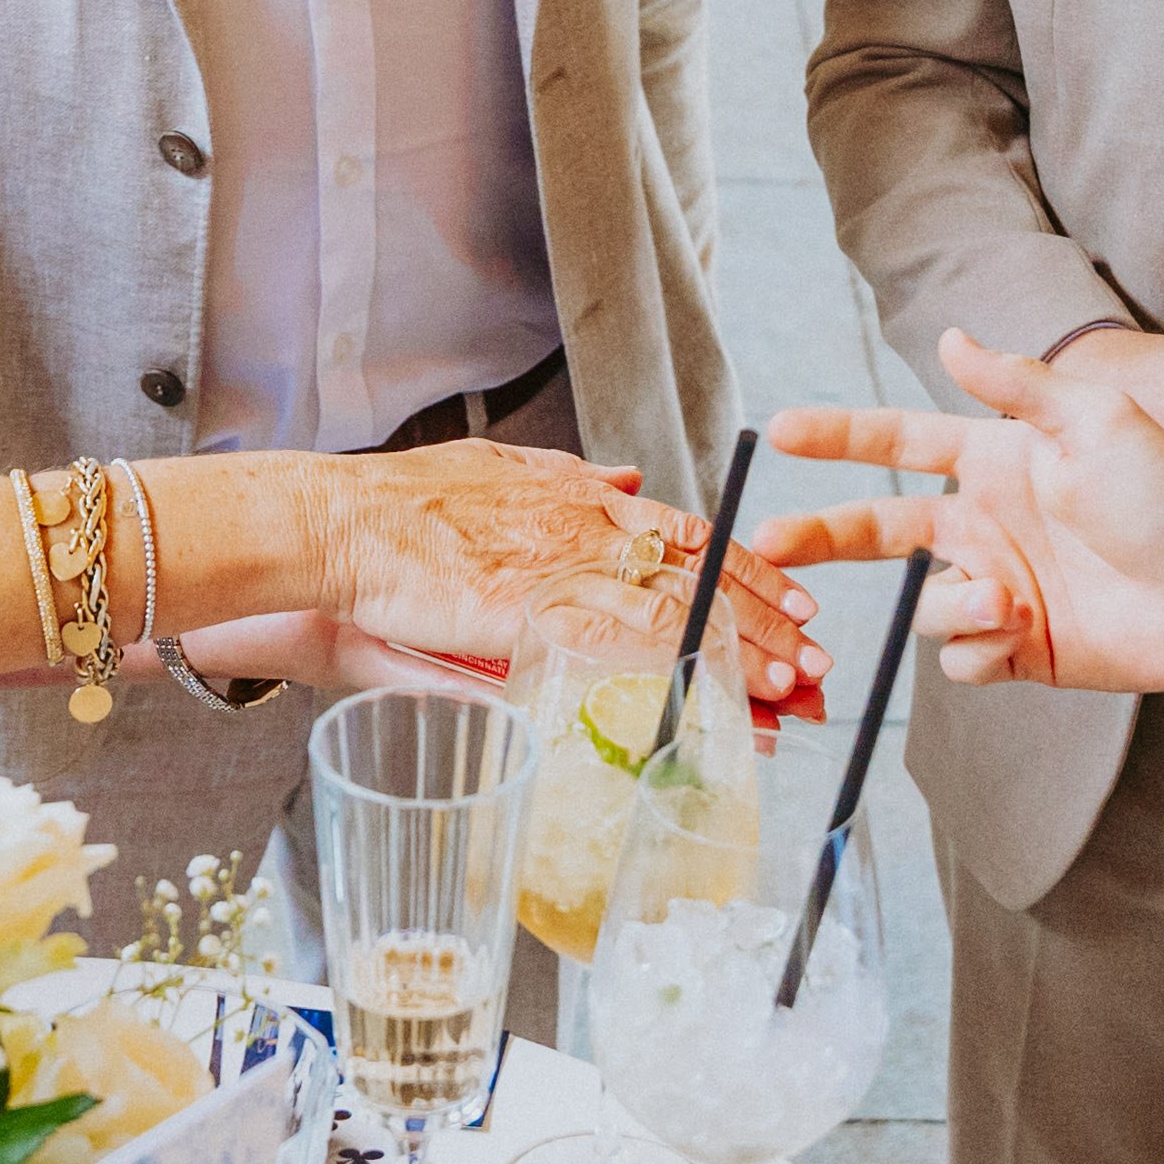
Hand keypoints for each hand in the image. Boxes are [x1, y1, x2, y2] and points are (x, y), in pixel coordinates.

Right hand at [319, 444, 826, 710]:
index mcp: (581, 499)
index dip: (747, 567)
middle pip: (704, 570)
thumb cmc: (402, 508)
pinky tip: (719, 692)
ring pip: (679, 607)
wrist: (342, 524)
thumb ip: (566, 479)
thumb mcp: (497, 471)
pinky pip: (626, 639)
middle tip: (821, 657)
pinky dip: (680, 665)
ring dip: (745, 650)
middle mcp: (587, 526)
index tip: (794, 598)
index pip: (689, 532)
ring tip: (797, 688)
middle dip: (769, 617)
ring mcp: (564, 567)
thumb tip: (624, 477)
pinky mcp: (535, 608)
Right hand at [767, 327, 1163, 694]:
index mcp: (999, 464)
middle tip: (767, 543)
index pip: (900, 444)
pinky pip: (963, 656)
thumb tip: (947, 339)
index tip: (783, 429)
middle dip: (820, 536)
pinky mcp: (1024, 649)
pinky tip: (1022, 633)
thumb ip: (1018, 385)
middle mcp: (991, 526)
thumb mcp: (1098, 419)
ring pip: (927, 603)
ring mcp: (1005, 590)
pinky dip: (980, 646)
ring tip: (1008, 599)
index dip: (840, 437)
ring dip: (954, 602)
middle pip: (878, 531)